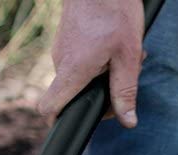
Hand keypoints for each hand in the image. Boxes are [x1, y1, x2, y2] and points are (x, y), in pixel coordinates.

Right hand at [38, 0, 145, 128]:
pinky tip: (111, 44)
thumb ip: (125, 90)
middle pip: (70, 94)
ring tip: (121, 55)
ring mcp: (59, 51)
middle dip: (96, 93)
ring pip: (77, 76)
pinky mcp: (65, 40)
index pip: (49, 108)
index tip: (77, 119)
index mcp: (72, 72)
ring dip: (99, 74)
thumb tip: (128, 121)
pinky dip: (94, 60)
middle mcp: (60, 64)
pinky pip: (76, 60)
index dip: (58, 120)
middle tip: (122, 78)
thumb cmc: (114, 10)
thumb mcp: (128, 54)